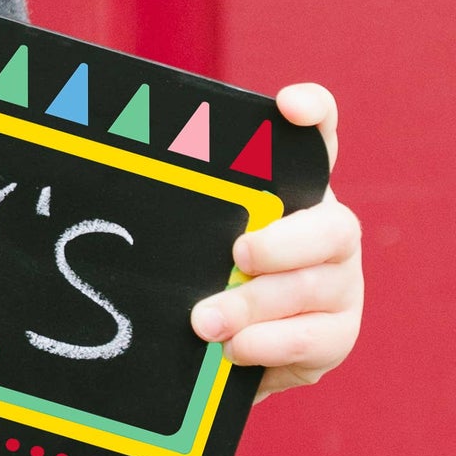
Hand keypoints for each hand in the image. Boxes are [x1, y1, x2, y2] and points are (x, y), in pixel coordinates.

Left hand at [189, 83, 361, 398]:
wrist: (235, 350)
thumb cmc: (209, 277)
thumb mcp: (197, 239)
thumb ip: (189, 215)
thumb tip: (113, 188)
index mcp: (297, 193)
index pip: (319, 138)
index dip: (315, 114)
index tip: (288, 105)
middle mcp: (330, 231)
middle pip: (331, 226)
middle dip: (282, 243)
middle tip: (238, 255)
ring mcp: (342, 283)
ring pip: (316, 287)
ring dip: (255, 304)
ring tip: (205, 322)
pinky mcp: (338, 333)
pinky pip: (313, 339)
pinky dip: (269, 344)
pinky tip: (234, 349)